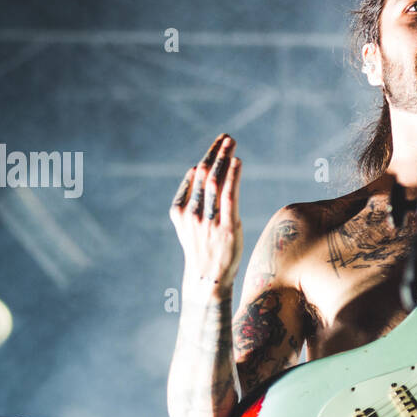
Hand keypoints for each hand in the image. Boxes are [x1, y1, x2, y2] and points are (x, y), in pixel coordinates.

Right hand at [169, 133, 243, 287]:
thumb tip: (195, 170)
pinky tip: (237, 161)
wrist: (208, 278)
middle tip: (227, 137)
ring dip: (224, 158)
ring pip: (216, 182)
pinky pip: (229, 196)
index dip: (208, 158)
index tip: (218, 145)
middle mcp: (192, 214)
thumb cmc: (202, 250)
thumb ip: (189, 199)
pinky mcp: (226, 227)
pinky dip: (233, 176)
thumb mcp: (188, 225)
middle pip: (204, 175)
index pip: (195, 177)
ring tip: (232, 142)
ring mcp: (209, 221)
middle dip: (216, 153)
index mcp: (180, 212)